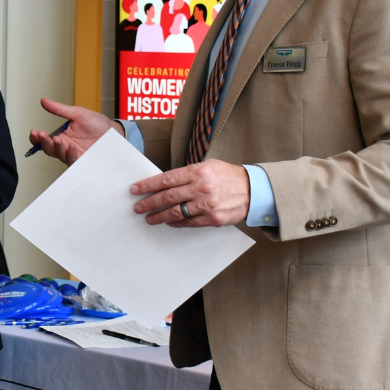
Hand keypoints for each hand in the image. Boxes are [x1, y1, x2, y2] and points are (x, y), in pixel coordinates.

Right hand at [28, 97, 122, 164]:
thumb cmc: (98, 124)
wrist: (115, 132)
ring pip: (59, 155)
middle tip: (41, 134)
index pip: (45, 140)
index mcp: (62, 136)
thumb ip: (59, 109)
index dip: (37, 138)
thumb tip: (43, 101)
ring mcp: (74, 155)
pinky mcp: (82, 161)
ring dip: (55, 148)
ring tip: (57, 139)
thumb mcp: (77, 113)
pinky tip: (70, 146)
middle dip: (43, 142)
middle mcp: (66, 147)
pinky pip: (72, 160)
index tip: (34, 132)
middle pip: (48, 149)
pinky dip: (69, 154)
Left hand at [130, 160, 249, 226]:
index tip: (135, 190)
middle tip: (137, 207)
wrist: (254, 190)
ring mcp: (207, 204)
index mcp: (198, 171)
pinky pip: (189, 222)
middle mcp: (201, 188)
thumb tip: (163, 183)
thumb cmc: (227, 175)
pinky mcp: (214, 218)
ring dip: (159, 216)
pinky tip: (168, 222)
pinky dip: (176, 222)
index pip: (166, 179)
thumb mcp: (208, 166)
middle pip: (168, 197)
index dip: (148, 185)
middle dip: (149, 203)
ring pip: (176, 212)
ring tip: (149, 218)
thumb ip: (187, 174)